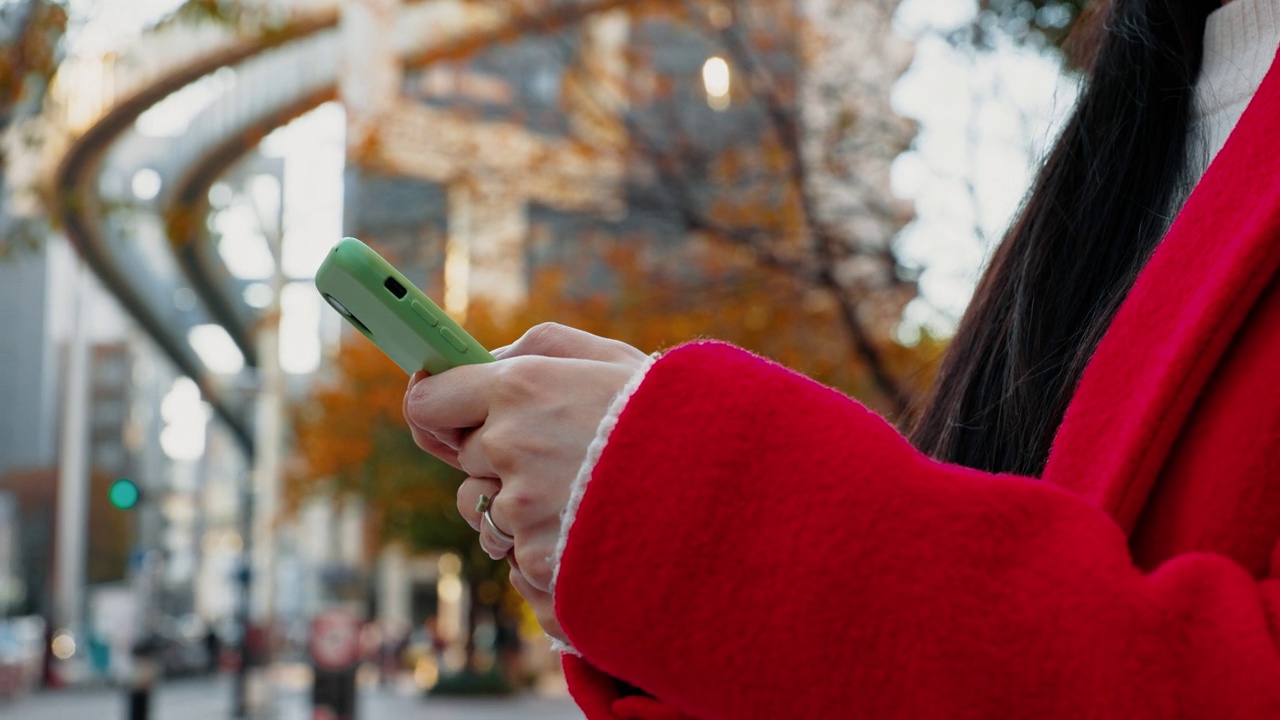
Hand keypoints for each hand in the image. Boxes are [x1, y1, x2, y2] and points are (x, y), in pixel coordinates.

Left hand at [404, 323, 646, 639]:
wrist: (734, 500)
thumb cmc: (674, 421)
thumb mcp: (612, 360)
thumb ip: (539, 350)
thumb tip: (483, 362)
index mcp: (522, 388)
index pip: (429, 402)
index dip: (437, 409)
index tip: (444, 414)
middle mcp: (510, 447)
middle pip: (464, 462)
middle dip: (498, 460)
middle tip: (561, 458)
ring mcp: (521, 511)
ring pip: (487, 515)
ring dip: (520, 510)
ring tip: (585, 499)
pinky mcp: (538, 564)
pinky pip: (518, 558)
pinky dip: (547, 551)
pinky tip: (594, 534)